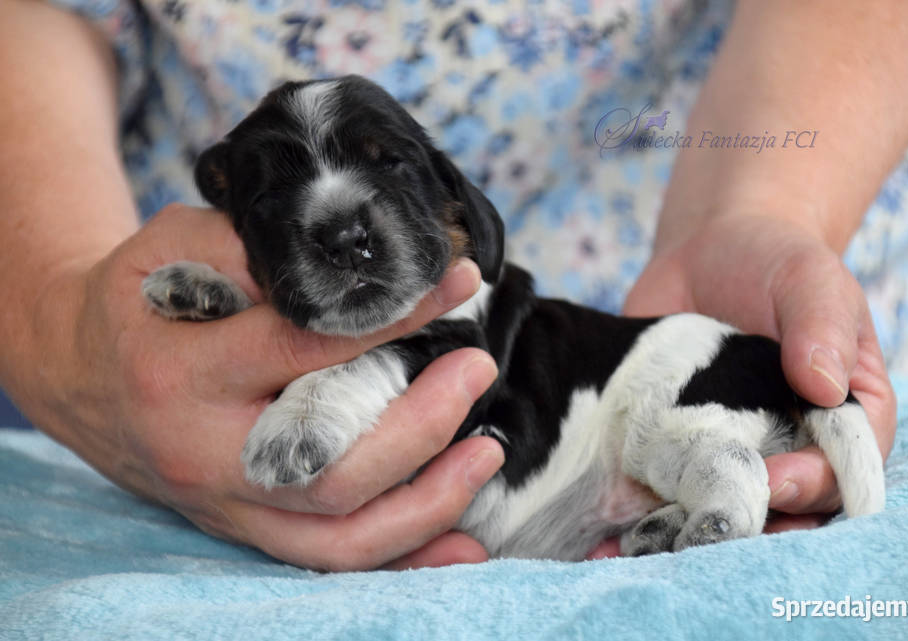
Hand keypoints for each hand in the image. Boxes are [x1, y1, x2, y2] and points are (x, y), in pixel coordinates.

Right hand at [20, 203, 503, 570]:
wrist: (82, 371)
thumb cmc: (138, 301)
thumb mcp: (173, 245)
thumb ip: (253, 248)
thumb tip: (357, 264)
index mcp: (179, 372)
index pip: (302, 350)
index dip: (391, 319)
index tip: (453, 286)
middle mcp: (202, 453)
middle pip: (330, 465)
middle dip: (423, 422)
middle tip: (477, 367)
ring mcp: (224, 503)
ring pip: (339, 533)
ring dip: (428, 499)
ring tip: (486, 450)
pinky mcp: (244, 526)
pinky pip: (328, 559)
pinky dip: (402, 556)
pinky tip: (461, 543)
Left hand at [623, 214, 895, 529]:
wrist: (709, 250)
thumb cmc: (776, 261)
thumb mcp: (810, 278)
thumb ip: (821, 325)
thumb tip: (824, 385)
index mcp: (843, 420)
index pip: (842, 474)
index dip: (814, 488)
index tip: (775, 482)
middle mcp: (790, 446)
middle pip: (780, 509)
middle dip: (746, 524)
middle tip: (707, 526)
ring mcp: (728, 449)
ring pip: (715, 509)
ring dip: (686, 534)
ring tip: (649, 545)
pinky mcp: (673, 445)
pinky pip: (662, 490)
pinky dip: (638, 515)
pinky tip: (608, 533)